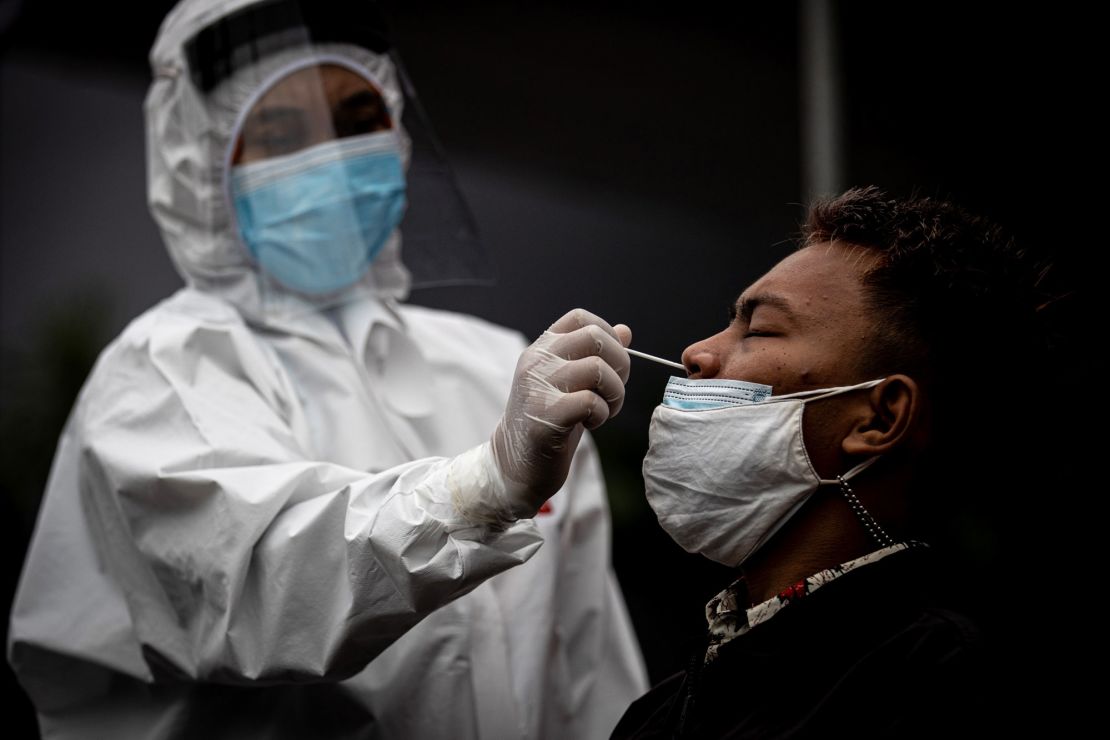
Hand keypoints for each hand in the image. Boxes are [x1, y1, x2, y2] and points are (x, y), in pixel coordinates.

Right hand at [491, 308, 631, 517]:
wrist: (515, 463)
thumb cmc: (549, 420)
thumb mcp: (571, 382)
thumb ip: (594, 355)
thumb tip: (625, 331)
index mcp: (542, 349)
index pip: (580, 318)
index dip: (608, 336)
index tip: (611, 364)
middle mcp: (537, 361)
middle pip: (595, 338)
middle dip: (620, 365)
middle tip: (613, 391)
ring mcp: (538, 386)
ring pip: (598, 369)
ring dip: (615, 394)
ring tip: (604, 410)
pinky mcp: (546, 415)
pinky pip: (591, 402)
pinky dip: (602, 414)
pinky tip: (591, 423)